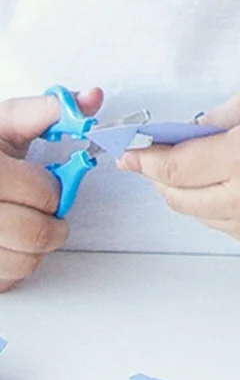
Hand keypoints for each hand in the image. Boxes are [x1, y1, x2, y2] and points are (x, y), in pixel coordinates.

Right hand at [0, 87, 101, 288]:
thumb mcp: (2, 125)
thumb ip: (46, 112)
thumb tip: (90, 99)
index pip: (42, 193)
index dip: (51, 188)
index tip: (42, 181)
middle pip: (35, 233)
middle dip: (50, 221)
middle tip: (41, 208)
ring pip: (24, 261)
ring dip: (34, 246)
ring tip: (20, 221)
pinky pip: (6, 280)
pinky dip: (14, 265)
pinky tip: (4, 240)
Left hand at [119, 88, 239, 248]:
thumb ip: (211, 120)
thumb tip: (173, 138)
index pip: (172, 166)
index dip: (142, 159)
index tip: (127, 153)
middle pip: (175, 195)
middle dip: (159, 176)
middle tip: (156, 158)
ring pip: (194, 212)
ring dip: (186, 191)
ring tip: (203, 167)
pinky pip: (219, 222)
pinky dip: (212, 203)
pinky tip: (232, 183)